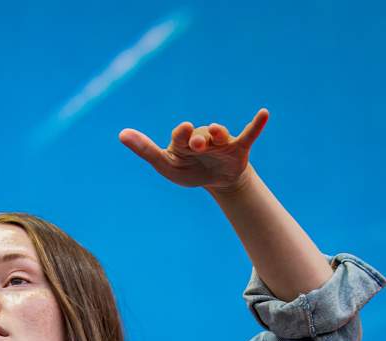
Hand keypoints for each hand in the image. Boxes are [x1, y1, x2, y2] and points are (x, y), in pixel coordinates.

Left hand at [118, 108, 268, 191]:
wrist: (216, 181)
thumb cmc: (188, 171)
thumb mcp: (165, 165)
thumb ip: (145, 150)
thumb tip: (121, 133)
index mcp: (182, 142)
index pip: (179, 136)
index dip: (181, 134)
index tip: (183, 129)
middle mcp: (201, 138)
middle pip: (199, 136)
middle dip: (198, 139)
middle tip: (197, 145)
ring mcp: (220, 141)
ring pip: (219, 134)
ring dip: (218, 134)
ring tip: (216, 133)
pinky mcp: (239, 147)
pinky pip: (249, 133)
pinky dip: (256, 125)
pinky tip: (264, 113)